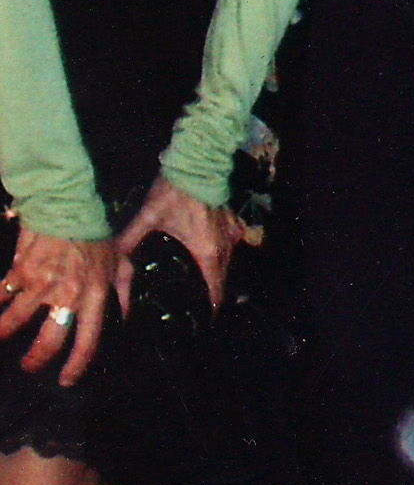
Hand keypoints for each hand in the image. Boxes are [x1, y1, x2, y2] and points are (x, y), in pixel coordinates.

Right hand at [0, 228, 115, 383]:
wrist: (70, 209)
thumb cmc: (98, 237)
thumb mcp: (122, 265)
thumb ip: (123, 293)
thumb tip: (125, 318)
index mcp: (94, 296)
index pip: (87, 340)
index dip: (76, 365)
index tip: (66, 379)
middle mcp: (67, 295)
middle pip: (49, 340)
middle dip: (36, 359)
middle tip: (29, 366)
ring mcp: (41, 285)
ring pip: (15, 321)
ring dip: (3, 333)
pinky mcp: (20, 272)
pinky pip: (1, 294)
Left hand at [112, 178, 240, 307]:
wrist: (197, 164)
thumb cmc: (174, 193)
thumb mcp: (147, 218)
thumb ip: (129, 241)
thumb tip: (109, 262)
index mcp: (206, 251)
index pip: (215, 287)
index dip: (211, 306)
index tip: (206, 320)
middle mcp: (224, 246)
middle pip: (224, 278)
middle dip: (214, 294)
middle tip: (200, 308)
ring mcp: (231, 232)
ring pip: (230, 262)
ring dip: (220, 275)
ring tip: (207, 287)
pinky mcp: (232, 221)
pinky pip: (233, 245)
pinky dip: (226, 254)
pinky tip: (217, 255)